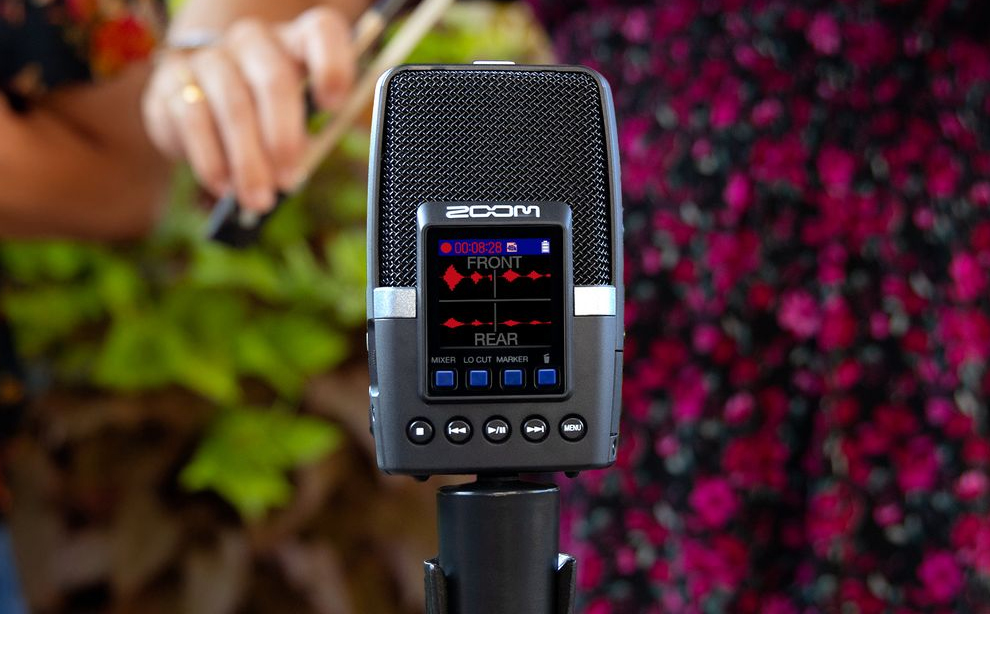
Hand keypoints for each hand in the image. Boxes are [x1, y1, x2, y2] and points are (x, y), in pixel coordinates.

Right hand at [142, 7, 354, 211]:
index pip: (322, 31)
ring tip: (259, 198)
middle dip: (285, 136)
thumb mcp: (297, 122)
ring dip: (248, 160)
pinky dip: (212, 160)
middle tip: (291, 181)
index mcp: (298, 42)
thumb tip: (305, 170)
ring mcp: (211, 58)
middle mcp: (255, 41)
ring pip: (232, 103)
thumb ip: (312, 136)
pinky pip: (193, 118)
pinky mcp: (172, 82)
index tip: (333, 105)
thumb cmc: (264, 115)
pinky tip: (223, 186)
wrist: (198, 100)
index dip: (333, 65)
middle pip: (274, 77)